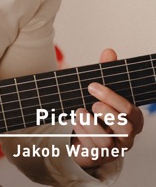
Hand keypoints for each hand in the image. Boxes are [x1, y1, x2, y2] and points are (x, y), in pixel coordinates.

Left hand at [71, 49, 143, 168]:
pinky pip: (92, 149)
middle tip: (91, 103)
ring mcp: (114, 148)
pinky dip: (82, 133)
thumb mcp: (101, 89)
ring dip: (91, 125)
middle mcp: (127, 136)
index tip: (92, 85)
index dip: (111, 97)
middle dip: (107, 113)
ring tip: (79, 112)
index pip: (130, 110)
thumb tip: (109, 51)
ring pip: (107, 141)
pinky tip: (75, 121)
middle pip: (125, 128)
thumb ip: (106, 72)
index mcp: (133, 118)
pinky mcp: (99, 156)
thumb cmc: (98, 109)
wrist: (86, 132)